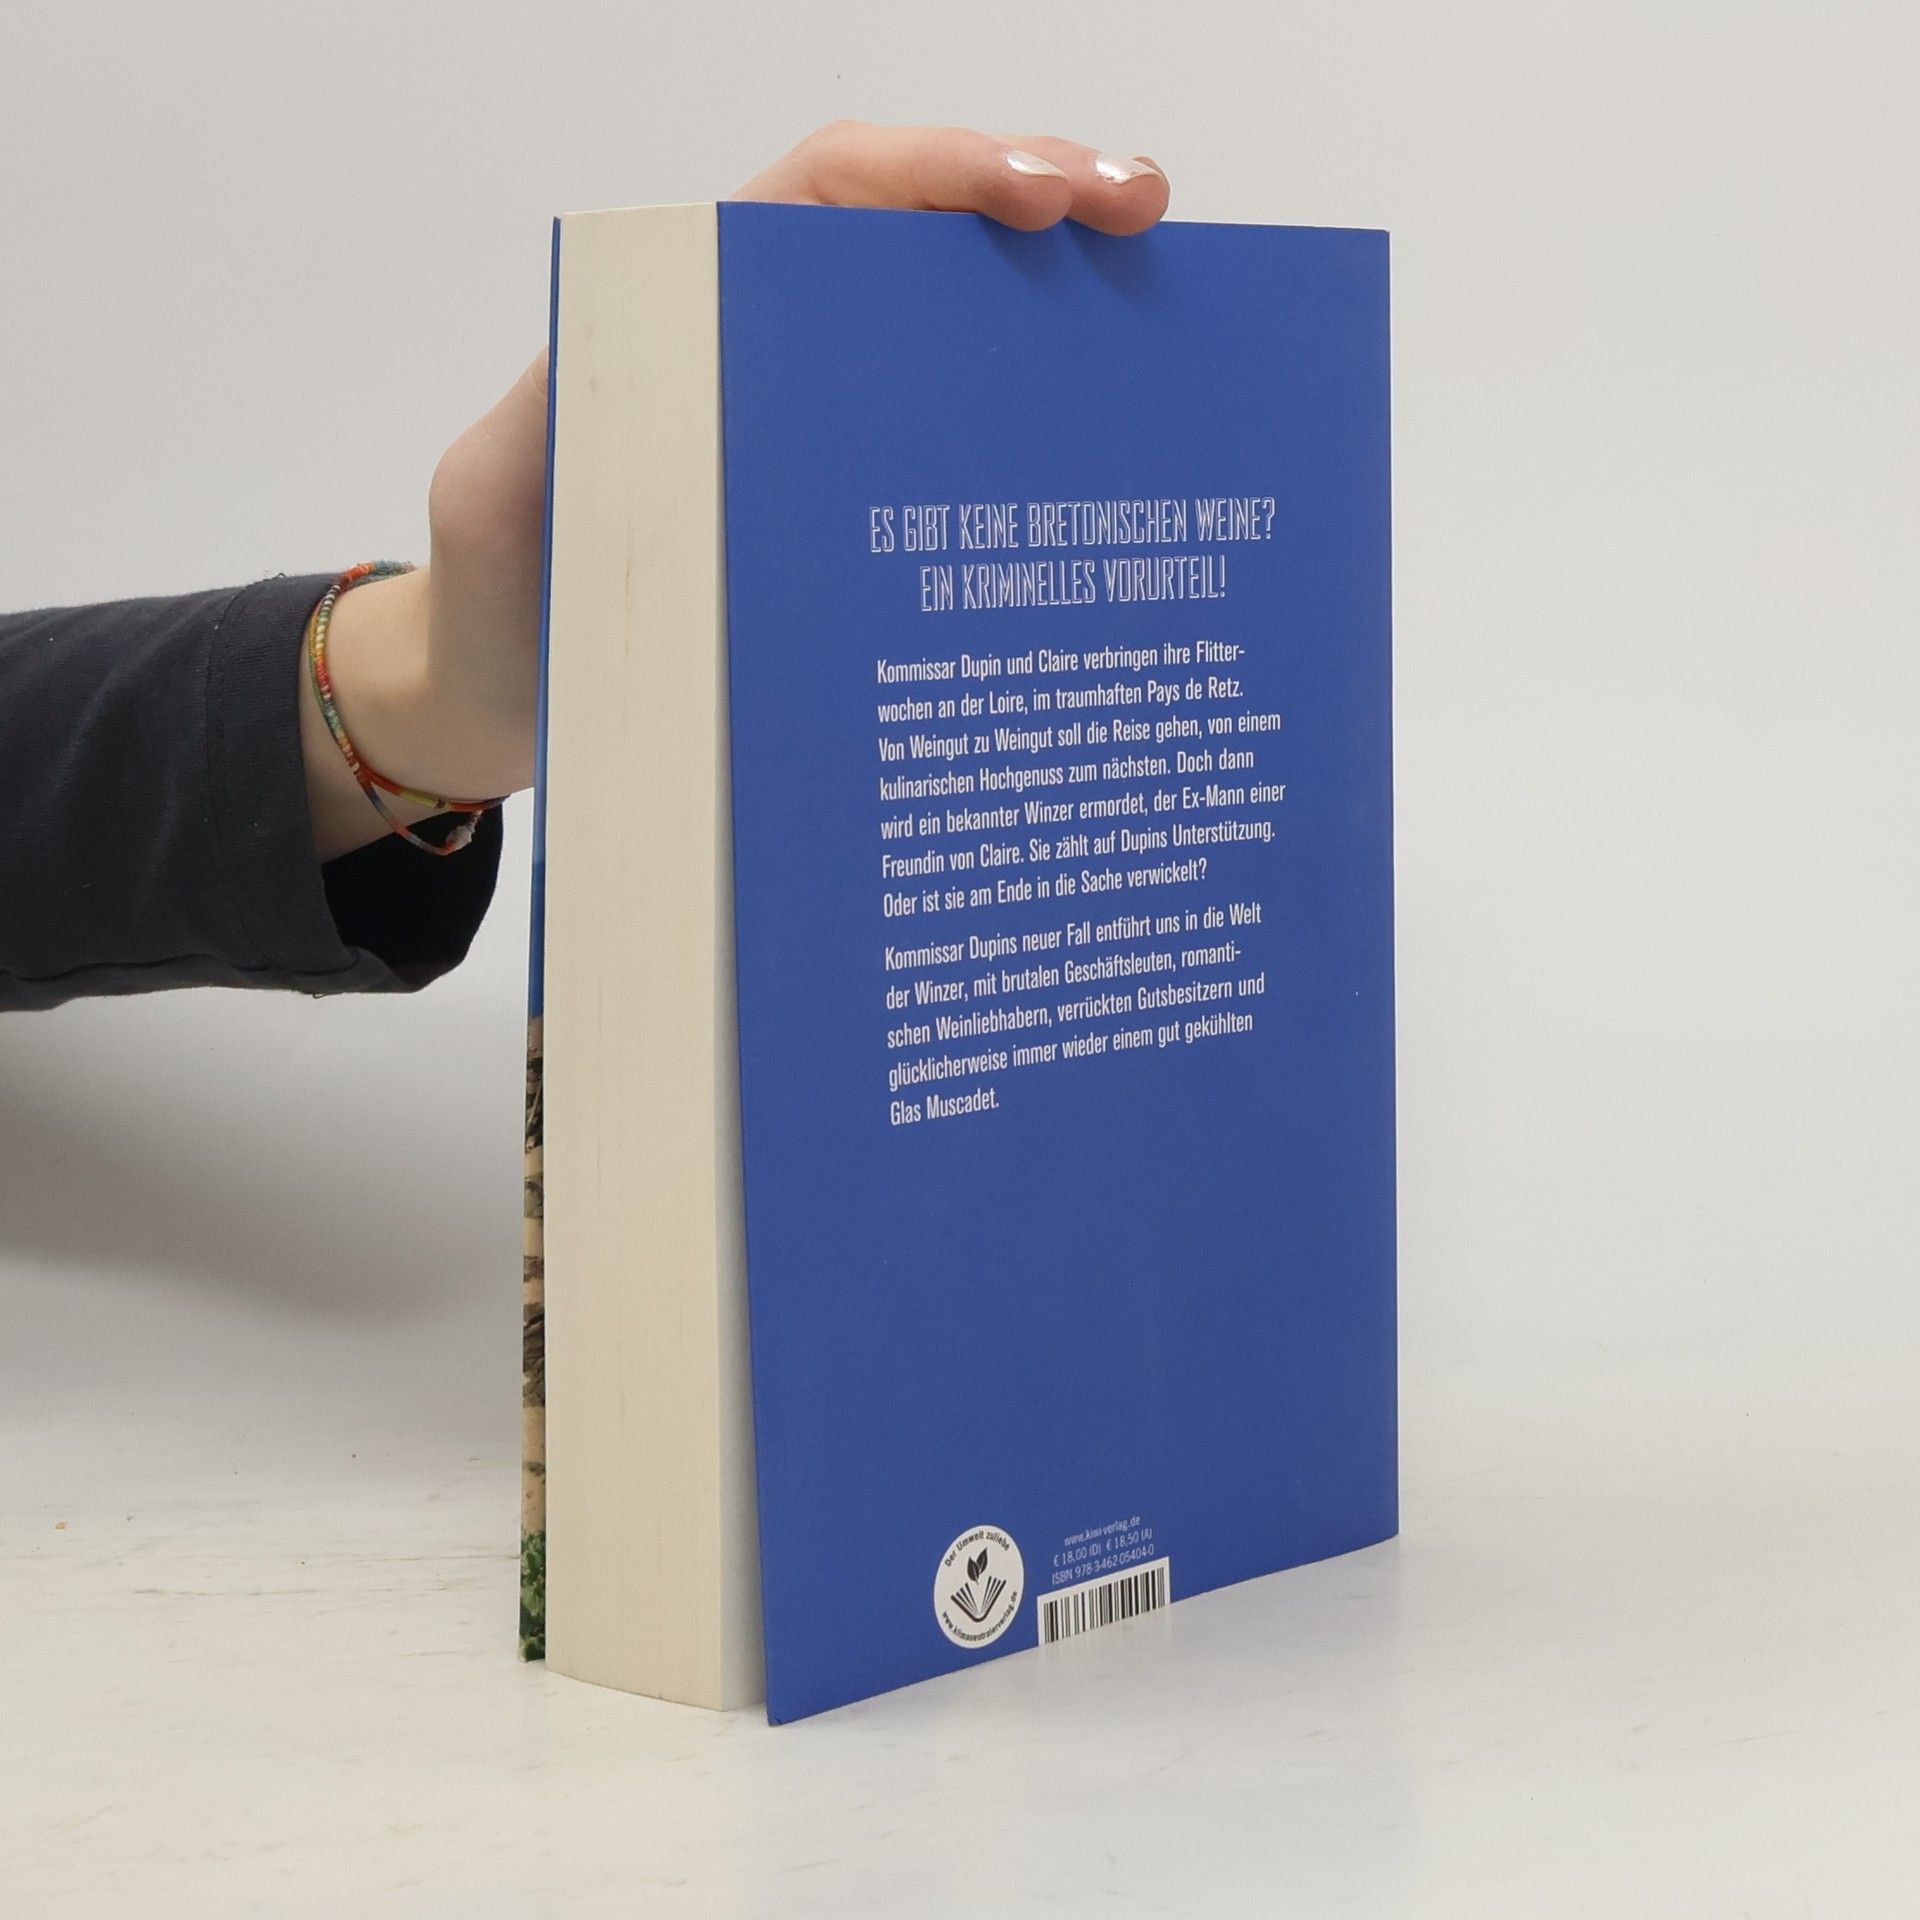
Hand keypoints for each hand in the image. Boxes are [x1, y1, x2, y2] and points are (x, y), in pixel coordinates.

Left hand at [305, 125, 1170, 859]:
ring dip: (1059, 309)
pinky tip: (1108, 458)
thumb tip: (668, 369)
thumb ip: (559, 425)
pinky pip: (949, 454)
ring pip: (954, 337)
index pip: (825, 197)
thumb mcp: (502, 501)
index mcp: (694, 321)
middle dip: (1041, 201)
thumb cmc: (499, 603)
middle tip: (1143, 215)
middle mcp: (771, 356)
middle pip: (918, 240)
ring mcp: (818, 435)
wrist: (502, 706)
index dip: (936, 174)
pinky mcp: (844, 516)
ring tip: (1163, 306)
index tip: (1037, 195)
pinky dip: (1032, 434)